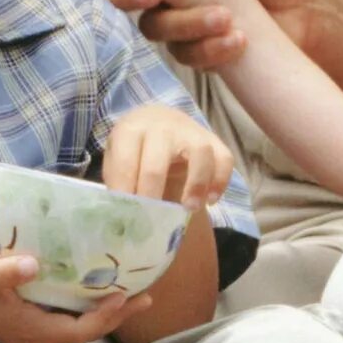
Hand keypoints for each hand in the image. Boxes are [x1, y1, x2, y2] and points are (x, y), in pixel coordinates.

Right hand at [0, 251, 149, 342]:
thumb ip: (5, 271)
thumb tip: (33, 265)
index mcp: (31, 328)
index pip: (79, 330)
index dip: (105, 316)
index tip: (124, 295)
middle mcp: (38, 336)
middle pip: (88, 331)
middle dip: (117, 315)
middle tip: (147, 295)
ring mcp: (35, 333)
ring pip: (80, 327)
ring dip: (106, 312)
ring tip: (132, 291)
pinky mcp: (32, 324)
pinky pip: (69, 320)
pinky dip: (89, 308)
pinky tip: (99, 290)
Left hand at [101, 104, 233, 208]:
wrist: (158, 122)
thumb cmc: (134, 149)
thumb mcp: (118, 159)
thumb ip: (118, 183)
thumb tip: (118, 218)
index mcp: (131, 130)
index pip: (126, 164)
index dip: (125, 193)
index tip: (127, 217)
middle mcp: (161, 126)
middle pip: (157, 163)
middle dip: (152, 195)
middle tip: (151, 220)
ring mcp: (190, 131)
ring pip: (200, 152)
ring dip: (196, 184)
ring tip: (189, 208)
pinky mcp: (213, 139)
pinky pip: (224, 158)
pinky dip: (220, 180)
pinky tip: (211, 200)